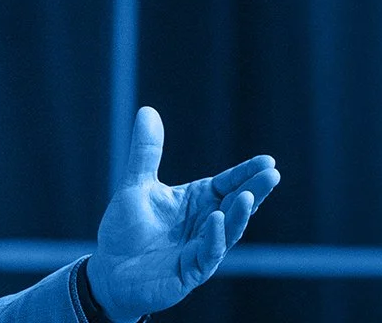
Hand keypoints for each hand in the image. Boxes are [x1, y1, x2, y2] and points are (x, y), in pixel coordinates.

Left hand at [88, 107, 279, 320]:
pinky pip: (207, 253)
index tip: (267, 160)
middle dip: (255, 190)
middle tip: (272, 174)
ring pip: (229, 230)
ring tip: (248, 196)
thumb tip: (147, 110)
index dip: (247, 173)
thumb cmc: (126, 229)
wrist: (109, 270)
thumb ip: (145, 152)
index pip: (228, 183)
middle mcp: (206, 223)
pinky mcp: (191, 271)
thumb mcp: (136, 185)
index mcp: (198, 201)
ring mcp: (202, 248)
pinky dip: (214, 237)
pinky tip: (216, 220)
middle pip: (236, 204)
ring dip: (239, 214)